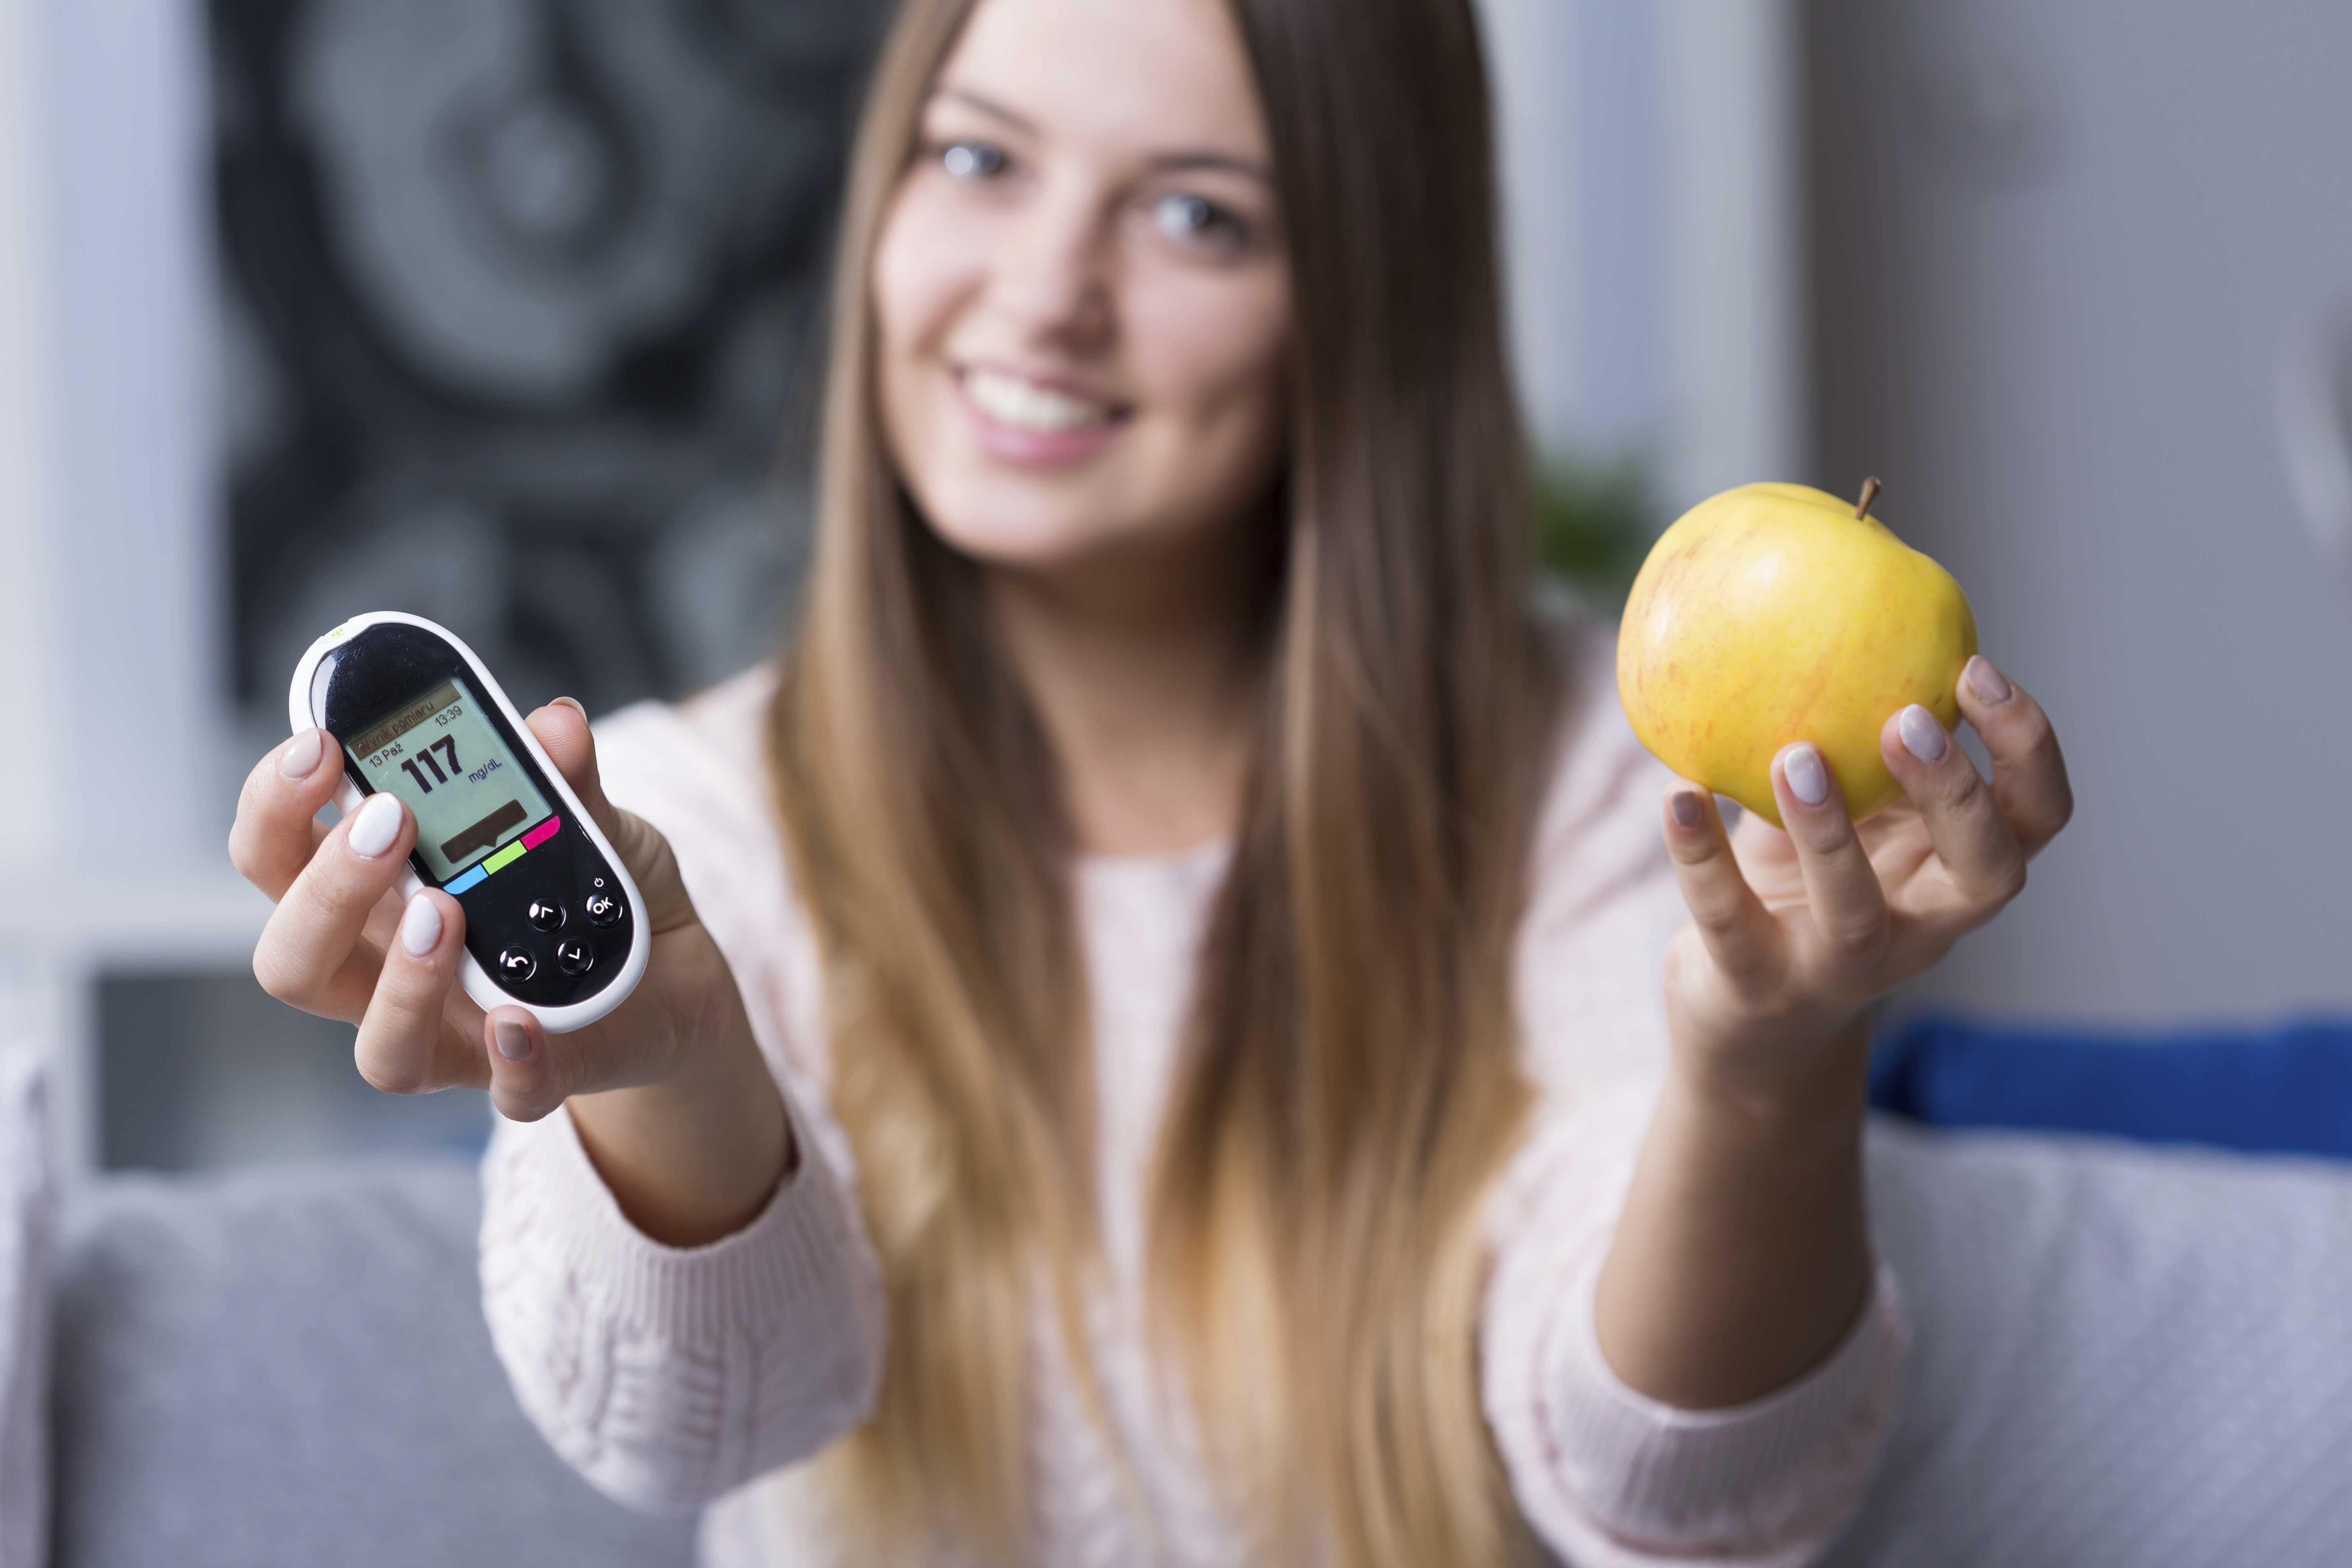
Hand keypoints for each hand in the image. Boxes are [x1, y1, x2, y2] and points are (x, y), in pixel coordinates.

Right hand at [229, 701, 787, 1241]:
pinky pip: (506, 1093)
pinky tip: (520, 1019)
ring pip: (377, 1045)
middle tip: (387, 822)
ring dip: (399, 981)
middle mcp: (393, 971)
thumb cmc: (597, 891)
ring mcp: (456, 1034)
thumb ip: (564, 777)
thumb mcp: (589, 819)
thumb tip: (555, 721)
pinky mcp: (533, 1076)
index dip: (274, 805)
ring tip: (442, 910)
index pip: (278, 858)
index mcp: (381, 893)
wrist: (676, 977)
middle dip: (324, 889)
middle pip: (295, 958)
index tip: (318, 747)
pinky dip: (512, 1062)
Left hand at [1658, 654, 2072, 1101]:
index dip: (2029, 747)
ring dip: (1828, 829)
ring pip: (1858, 910)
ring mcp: (1840, 969)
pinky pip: (1729, 920)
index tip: (1976, 669)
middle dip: (1956, 793)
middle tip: (1904, 719)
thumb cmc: (1803, 888)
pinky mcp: (1758, 989)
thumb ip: (1857, 740)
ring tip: (1792, 753)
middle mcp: (1920, 929)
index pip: (2036, 816)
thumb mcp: (1848, 813)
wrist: (1746, 1024)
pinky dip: (1700, 854)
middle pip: (1988, 872)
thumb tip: (1839, 595)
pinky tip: (1674, 793)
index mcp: (1953, 873)